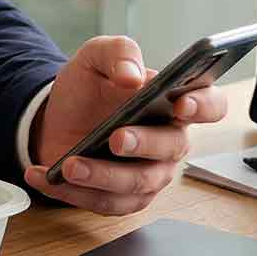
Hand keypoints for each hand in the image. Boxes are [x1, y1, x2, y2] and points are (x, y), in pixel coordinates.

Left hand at [23, 35, 228, 214]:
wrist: (56, 117)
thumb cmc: (88, 88)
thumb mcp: (96, 57)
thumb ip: (118, 52)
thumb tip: (132, 75)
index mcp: (174, 102)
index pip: (210, 105)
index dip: (203, 106)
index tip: (182, 104)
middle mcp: (169, 141)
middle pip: (171, 148)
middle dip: (143, 144)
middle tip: (115, 138)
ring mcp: (149, 173)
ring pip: (138, 183)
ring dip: (102, 175)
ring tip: (70, 165)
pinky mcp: (123, 197)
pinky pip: (105, 203)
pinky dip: (73, 192)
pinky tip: (46, 177)